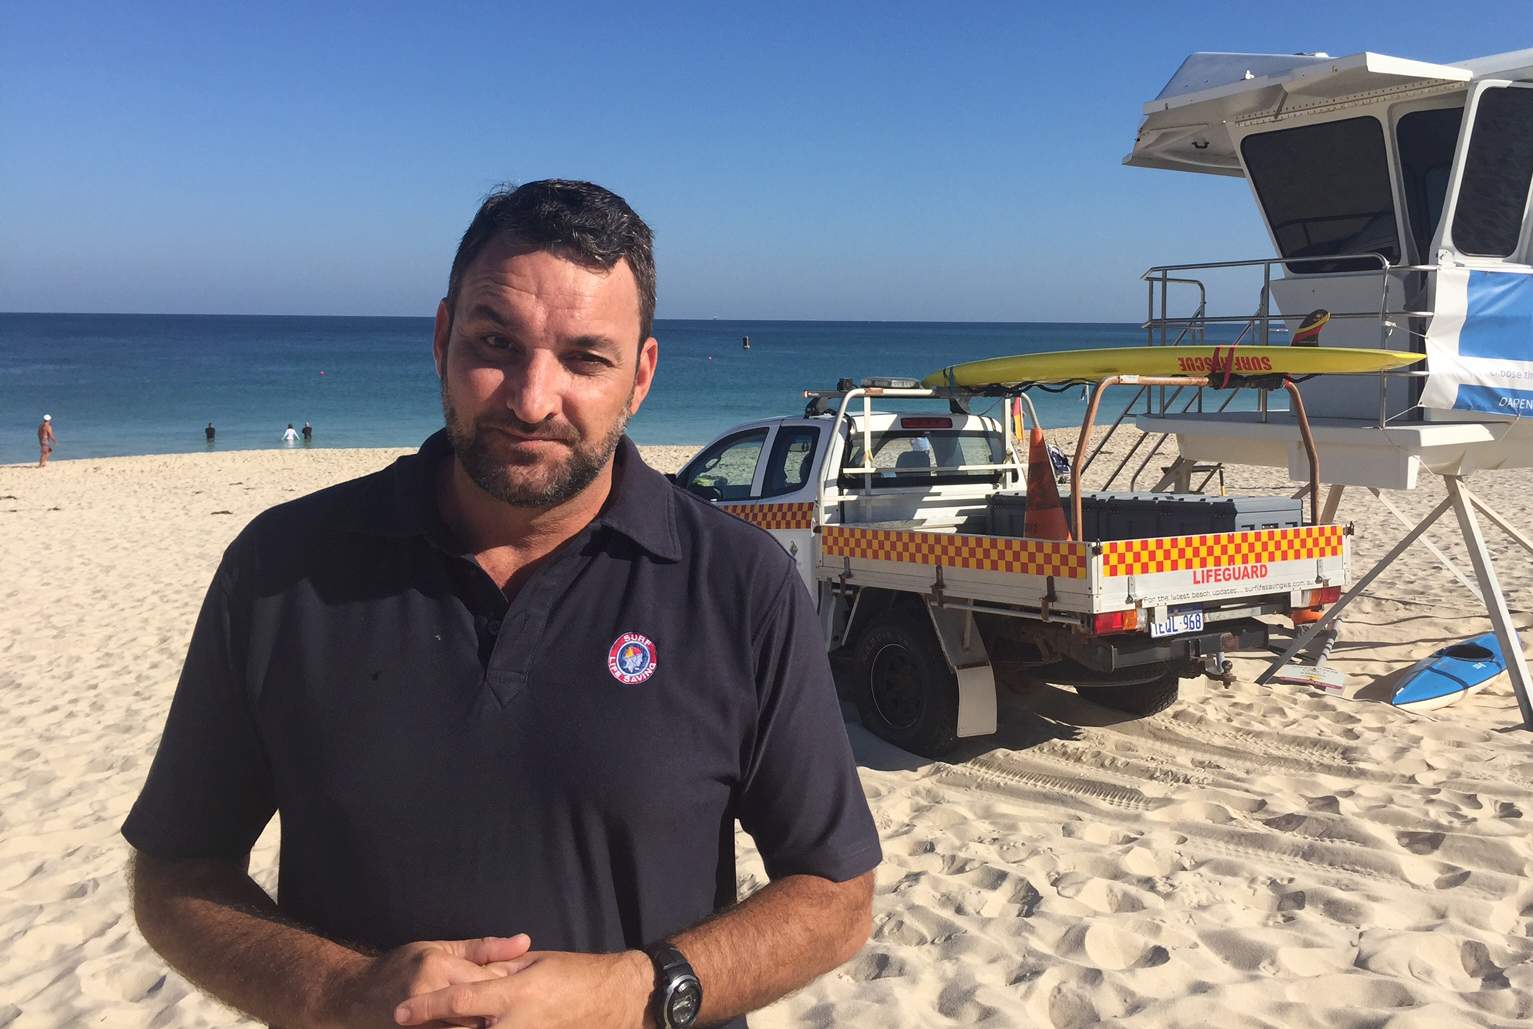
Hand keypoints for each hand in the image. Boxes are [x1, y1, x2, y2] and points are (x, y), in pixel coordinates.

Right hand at [320, 935, 531, 1027]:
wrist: (353, 996)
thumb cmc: (400, 967)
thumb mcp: (440, 949)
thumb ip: (484, 948)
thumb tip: (525, 941)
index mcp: (436, 969)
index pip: (485, 983)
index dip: (508, 989)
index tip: (523, 991)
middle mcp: (427, 996)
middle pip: (478, 1011)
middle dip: (498, 1014)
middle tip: (513, 1012)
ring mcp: (419, 1024)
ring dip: (482, 1025)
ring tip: (497, 1019)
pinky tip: (471, 1025)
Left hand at [393, 949, 652, 1028]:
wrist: (617, 999)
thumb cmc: (577, 974)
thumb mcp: (535, 964)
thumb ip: (498, 971)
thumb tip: (465, 976)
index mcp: (517, 993)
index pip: (460, 1001)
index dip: (426, 1008)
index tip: (399, 1013)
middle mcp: (518, 1024)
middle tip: (410, 1026)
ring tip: (439, 1027)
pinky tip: (481, 1027)